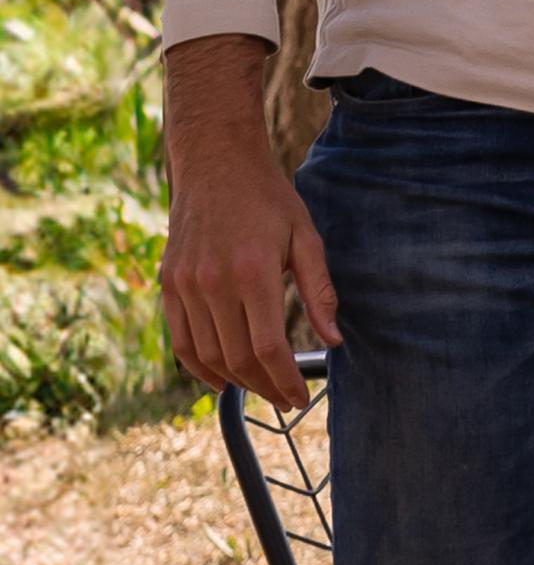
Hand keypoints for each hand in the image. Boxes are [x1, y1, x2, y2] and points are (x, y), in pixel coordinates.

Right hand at [159, 35, 338, 410]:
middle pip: (237, 358)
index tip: (301, 398)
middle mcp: (212, 284)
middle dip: (265, 387)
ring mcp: (184, 286)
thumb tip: (334, 340)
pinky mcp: (168, 284)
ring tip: (261, 390)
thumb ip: (320, 291)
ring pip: (206, 356)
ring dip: (233, 382)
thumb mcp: (306, 238)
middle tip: (286, 401)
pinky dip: (198, 367)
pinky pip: (180, 340)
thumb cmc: (269, 199)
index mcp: (252, 273)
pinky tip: (220, 379)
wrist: (215, 163)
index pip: (268, 348)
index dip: (285, 380)